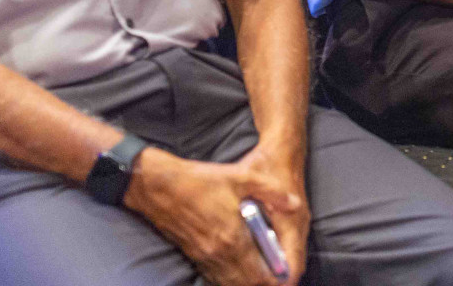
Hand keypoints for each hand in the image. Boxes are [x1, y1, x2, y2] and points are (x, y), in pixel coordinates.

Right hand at [125, 146, 308, 285]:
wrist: (158, 187)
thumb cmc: (200, 180)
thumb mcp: (242, 176)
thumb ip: (272, 192)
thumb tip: (294, 204)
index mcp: (233, 238)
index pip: (260, 275)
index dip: (277, 278)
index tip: (287, 273)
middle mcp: (218, 254)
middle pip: (247, 284)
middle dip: (265, 282)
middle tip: (277, 272)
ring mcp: (204, 257)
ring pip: (230, 283)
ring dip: (248, 281)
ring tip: (262, 271)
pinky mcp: (194, 255)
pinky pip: (216, 276)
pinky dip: (230, 277)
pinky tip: (239, 267)